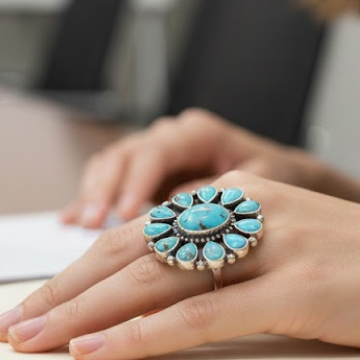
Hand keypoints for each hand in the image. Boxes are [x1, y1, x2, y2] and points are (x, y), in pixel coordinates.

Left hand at [0, 171, 359, 359]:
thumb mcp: (291, 242)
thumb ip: (231, 254)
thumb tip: (161, 292)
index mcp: (241, 194)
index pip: (141, 230)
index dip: (80, 267)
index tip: (37, 300)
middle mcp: (247, 209)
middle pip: (132, 249)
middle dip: (62, 290)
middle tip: (11, 324)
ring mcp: (272, 246)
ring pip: (154, 278)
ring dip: (83, 312)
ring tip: (32, 340)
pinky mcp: (298, 290)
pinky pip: (203, 316)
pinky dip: (142, 336)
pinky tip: (100, 351)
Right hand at [64, 108, 330, 227]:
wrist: (289, 183)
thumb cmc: (283, 184)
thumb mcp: (263, 186)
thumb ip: (221, 195)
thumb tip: (180, 209)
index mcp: (200, 133)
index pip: (158, 149)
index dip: (138, 180)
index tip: (127, 212)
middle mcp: (171, 138)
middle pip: (124, 155)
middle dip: (102, 190)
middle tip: (88, 224)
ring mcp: (154, 157)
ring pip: (109, 166)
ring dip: (92, 195)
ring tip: (79, 227)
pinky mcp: (144, 180)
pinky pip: (108, 184)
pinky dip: (89, 202)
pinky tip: (69, 224)